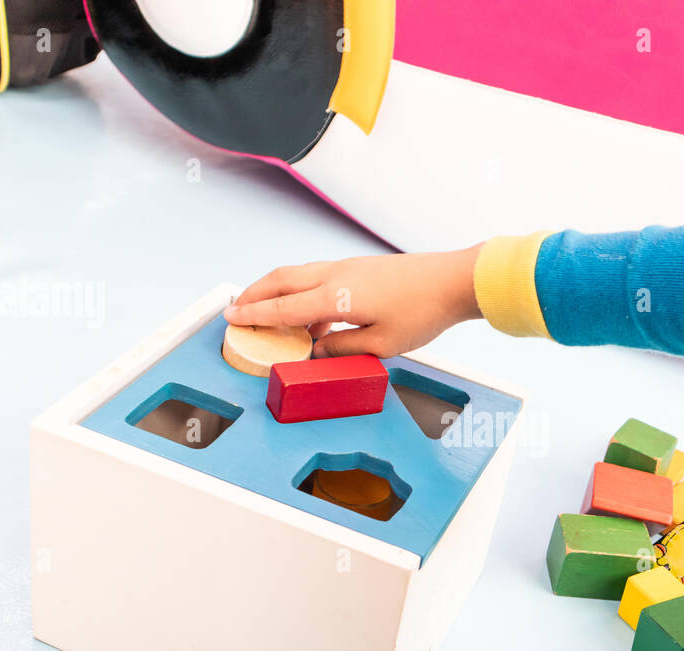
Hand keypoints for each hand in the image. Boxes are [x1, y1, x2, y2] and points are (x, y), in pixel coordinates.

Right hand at [225, 246, 482, 357]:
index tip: (230, 318)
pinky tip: (311, 318)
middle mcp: (335, 276)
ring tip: (266, 312)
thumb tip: (316, 349)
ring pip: (299, 275)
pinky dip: (302, 292)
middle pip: (282, 280)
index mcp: (335, 296)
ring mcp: (348, 268)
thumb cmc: (422, 313)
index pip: (283, 307)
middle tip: (235, 308)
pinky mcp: (360, 269)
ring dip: (277, 290)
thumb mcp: (381, 345)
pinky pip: (318, 277)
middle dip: (255, 294)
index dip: (254, 315)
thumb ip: (342, 349)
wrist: (453, 281)